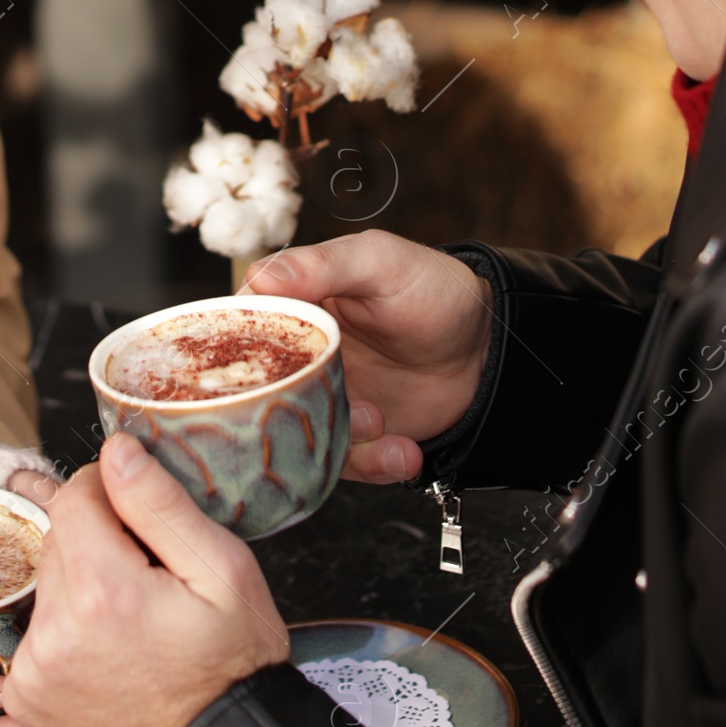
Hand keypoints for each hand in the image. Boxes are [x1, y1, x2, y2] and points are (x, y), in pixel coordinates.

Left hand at [2, 435, 288, 726]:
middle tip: (149, 574)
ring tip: (134, 618)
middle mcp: (55, 634)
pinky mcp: (28, 697)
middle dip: (99, 542)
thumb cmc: (232, 666)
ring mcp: (35, 671)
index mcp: (102, 593)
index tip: (141, 516)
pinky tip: (111, 648)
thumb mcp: (222, 570)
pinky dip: (67, 629)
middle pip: (57, 539)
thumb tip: (115, 451)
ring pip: (48, 583)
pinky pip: (37, 631)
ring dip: (82, 585)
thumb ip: (160, 503)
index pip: (73, 496)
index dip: (110, 493)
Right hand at [246, 232, 491, 482]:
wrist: (486, 347)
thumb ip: (321, 265)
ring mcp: (323, 398)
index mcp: (292, 306)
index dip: (240, 356)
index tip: (263, 373)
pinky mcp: (351, 435)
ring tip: (380, 422)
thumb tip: (258, 275)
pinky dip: (371, 464)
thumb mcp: (379, 261)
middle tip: (342, 402)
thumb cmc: (432, 289)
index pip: (240, 330)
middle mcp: (299, 356)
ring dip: (339, 440)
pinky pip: (341, 463)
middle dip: (296, 409)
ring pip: (299, 435)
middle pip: (262, 394)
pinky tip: (402, 451)